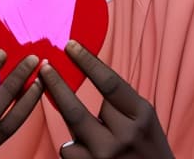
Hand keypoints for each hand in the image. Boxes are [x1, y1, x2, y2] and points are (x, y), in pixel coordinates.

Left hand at [39, 40, 173, 158]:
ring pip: (70, 133)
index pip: (108, 82)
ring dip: (66, 119)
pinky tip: (82, 147)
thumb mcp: (144, 120)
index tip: (70, 45)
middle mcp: (124, 137)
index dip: (86, 61)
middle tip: (44, 68)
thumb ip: (120, 101)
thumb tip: (86, 69)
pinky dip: (72, 145)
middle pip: (77, 109)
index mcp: (141, 116)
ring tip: (61, 104)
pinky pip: (69, 152)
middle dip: (56, 85)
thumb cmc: (149, 150)